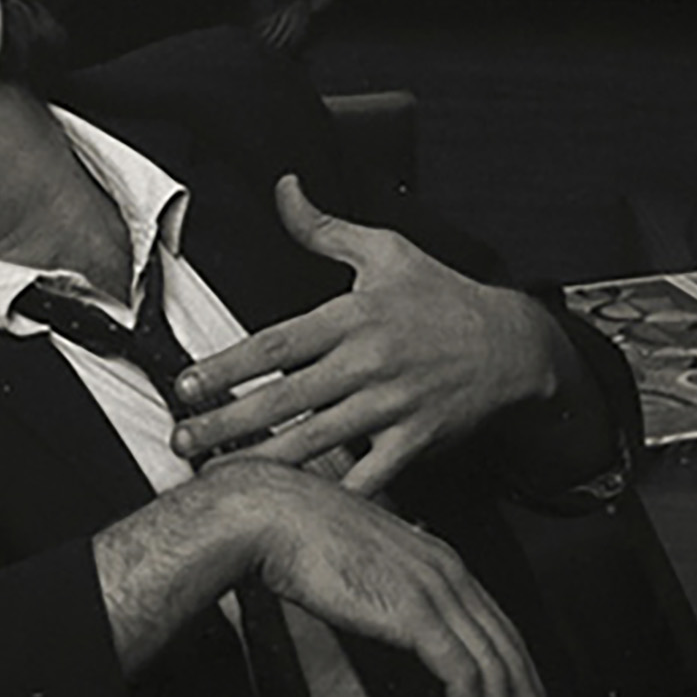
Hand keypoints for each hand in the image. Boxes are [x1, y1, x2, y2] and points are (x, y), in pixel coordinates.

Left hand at [173, 176, 560, 499]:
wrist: (514, 344)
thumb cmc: (442, 296)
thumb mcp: (386, 251)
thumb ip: (324, 228)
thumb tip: (283, 188)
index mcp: (353, 317)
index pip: (277, 344)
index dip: (227, 367)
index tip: (185, 386)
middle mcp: (369, 362)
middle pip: (285, 398)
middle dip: (228, 422)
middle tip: (182, 441)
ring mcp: (393, 405)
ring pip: (317, 441)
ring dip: (264, 461)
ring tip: (217, 476)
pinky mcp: (417, 441)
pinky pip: (371, 476)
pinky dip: (337, 495)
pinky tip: (297, 508)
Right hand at [226, 464, 548, 696]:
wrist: (272, 513)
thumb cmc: (302, 535)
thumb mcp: (364, 563)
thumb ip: (389, 590)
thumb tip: (391, 620)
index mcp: (441, 562)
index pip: (503, 630)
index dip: (519, 679)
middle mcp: (450, 574)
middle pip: (514, 653)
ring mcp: (436, 591)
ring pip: (497, 671)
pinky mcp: (414, 611)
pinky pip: (462, 675)